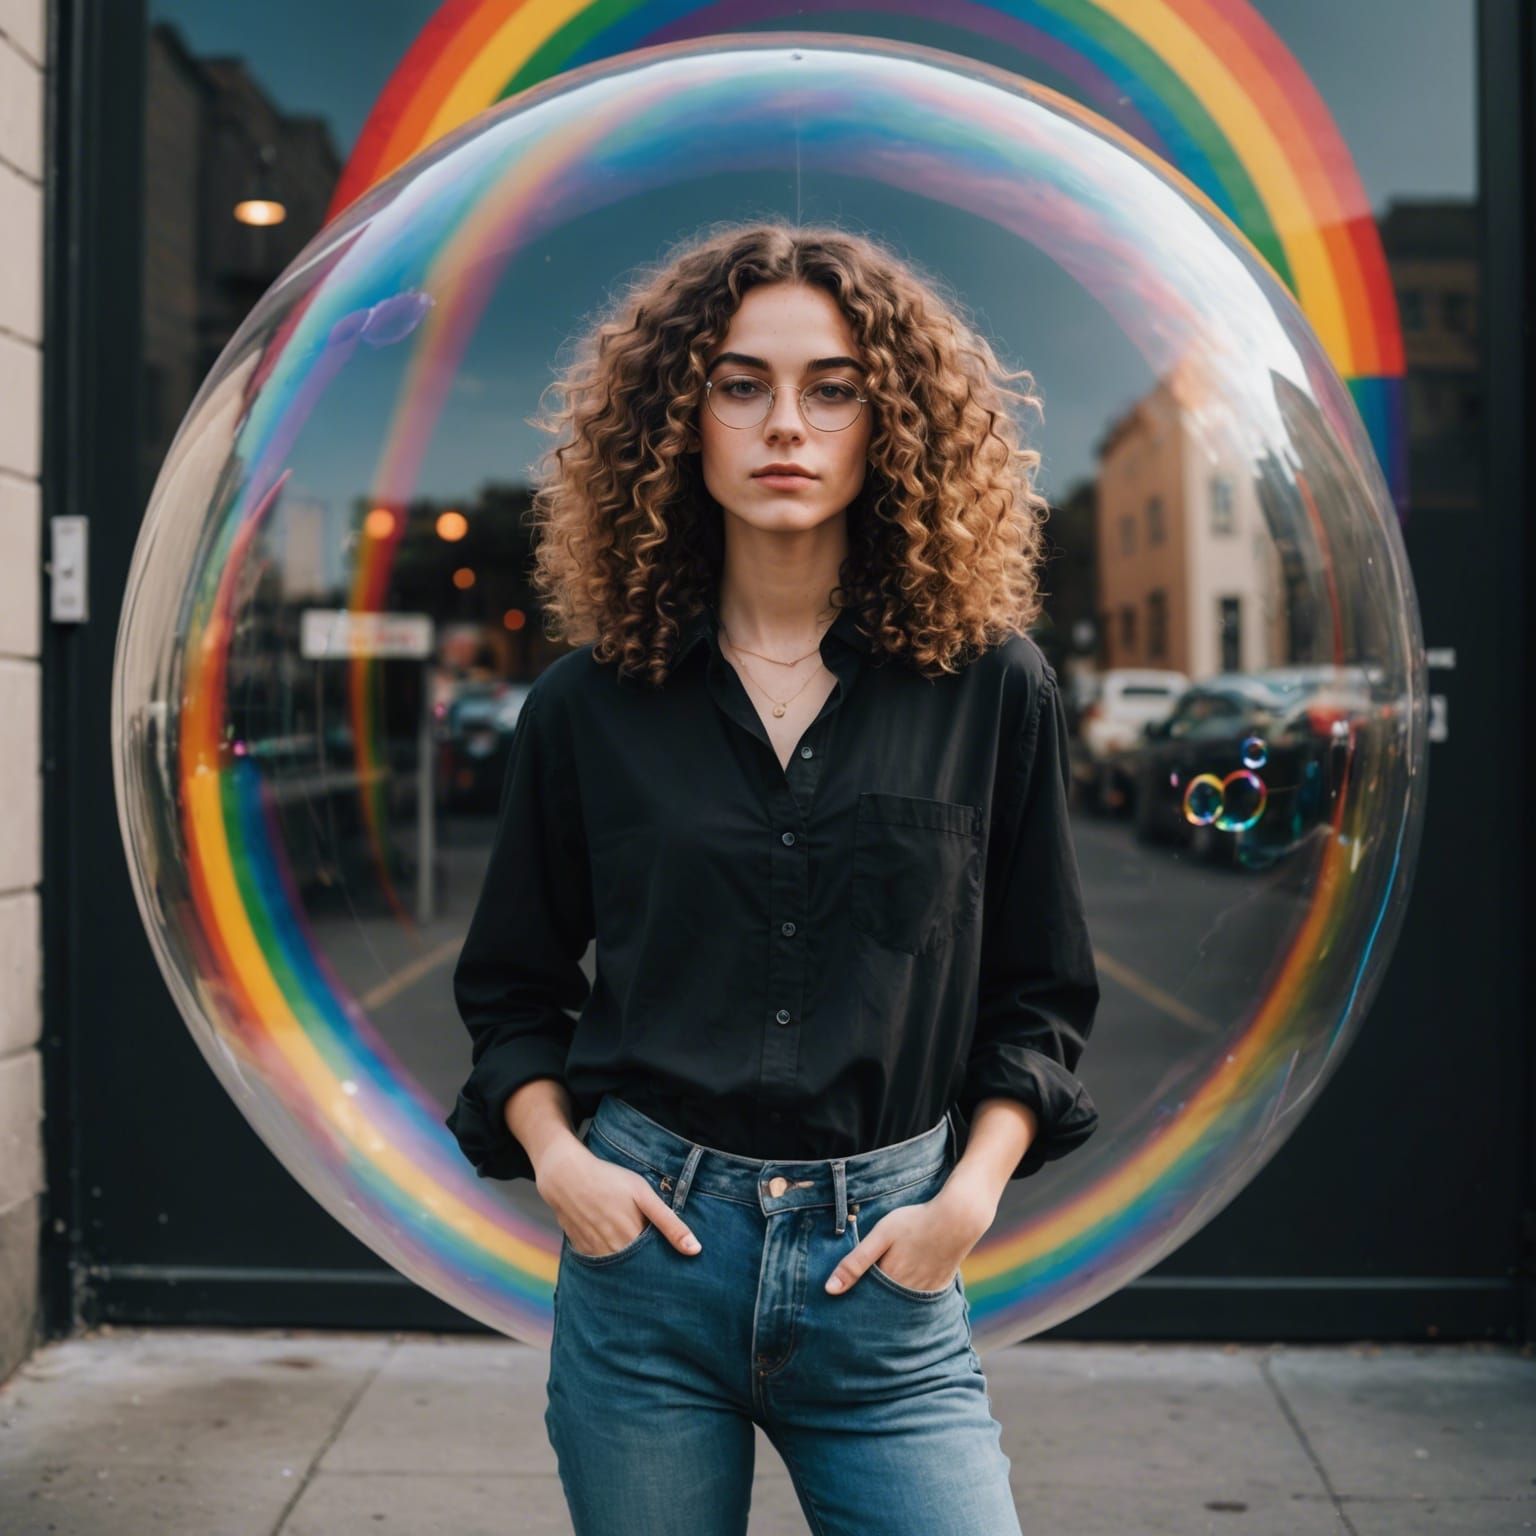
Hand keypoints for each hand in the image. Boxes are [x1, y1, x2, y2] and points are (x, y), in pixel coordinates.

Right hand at [536, 1141, 701, 1259]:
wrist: (565, 1175)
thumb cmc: (609, 1180)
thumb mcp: (643, 1194)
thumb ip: (669, 1222)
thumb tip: (695, 1249)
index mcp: (632, 1240)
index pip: (655, 1265)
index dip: (665, 1264)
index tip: (675, 1265)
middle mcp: (613, 1252)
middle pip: (637, 1270)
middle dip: (648, 1269)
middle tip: (655, 1259)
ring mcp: (595, 1253)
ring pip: (619, 1269)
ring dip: (629, 1266)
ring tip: (635, 1253)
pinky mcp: (581, 1250)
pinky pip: (601, 1264)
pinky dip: (610, 1261)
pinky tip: (615, 1248)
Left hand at [824, 1180, 995, 1294]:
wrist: (958, 1218)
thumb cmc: (915, 1221)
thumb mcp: (881, 1235)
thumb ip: (855, 1262)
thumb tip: (830, 1289)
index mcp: (889, 1281)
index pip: (865, 1301)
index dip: (853, 1303)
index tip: (840, 1307)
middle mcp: (907, 1292)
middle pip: (883, 1307)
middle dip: (870, 1308)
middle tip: (856, 1311)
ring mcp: (925, 1291)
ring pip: (900, 1306)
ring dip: (889, 1305)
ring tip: (878, 1301)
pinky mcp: (939, 1286)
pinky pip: (919, 1301)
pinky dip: (909, 1300)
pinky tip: (902, 1292)